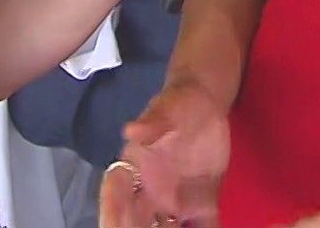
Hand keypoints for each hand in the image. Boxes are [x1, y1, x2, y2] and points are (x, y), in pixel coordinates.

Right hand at [102, 79, 230, 226]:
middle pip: (140, 226)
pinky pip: (202, 227)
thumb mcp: (166, 108)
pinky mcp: (203, 203)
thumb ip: (151, 122)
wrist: (205, 105)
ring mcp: (177, 202)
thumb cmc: (178, 103)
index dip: (113, 220)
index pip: (116, 202)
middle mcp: (152, 194)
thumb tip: (130, 130)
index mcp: (135, 173)